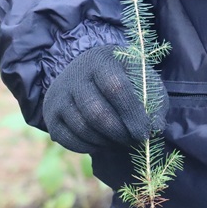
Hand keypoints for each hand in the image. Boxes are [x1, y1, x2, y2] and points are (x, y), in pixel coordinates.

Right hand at [42, 45, 166, 152]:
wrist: (89, 77)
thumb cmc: (125, 80)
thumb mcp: (144, 83)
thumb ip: (154, 104)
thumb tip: (155, 129)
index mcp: (101, 60)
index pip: (115, 88)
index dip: (132, 115)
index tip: (145, 133)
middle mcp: (75, 74)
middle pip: (96, 113)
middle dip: (119, 133)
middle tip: (132, 141)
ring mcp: (59, 94)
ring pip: (83, 128)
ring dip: (106, 141)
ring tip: (119, 139)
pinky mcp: (50, 114)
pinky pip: (70, 140)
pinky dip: (90, 147)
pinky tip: (102, 142)